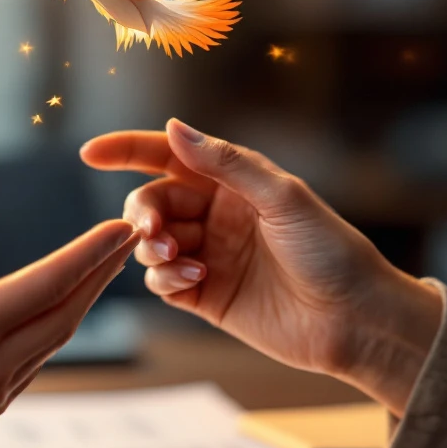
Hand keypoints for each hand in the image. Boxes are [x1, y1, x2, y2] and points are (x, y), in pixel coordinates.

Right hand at [0, 184, 139, 447]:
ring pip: (50, 344)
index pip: (45, 284)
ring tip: (99, 272)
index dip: (88, 253)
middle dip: (99, 274)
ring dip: (78, 304)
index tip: (120, 228)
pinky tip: (51, 317)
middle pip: (64, 315)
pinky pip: (29, 367)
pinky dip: (48, 334)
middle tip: (130, 239)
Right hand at [81, 119, 441, 415]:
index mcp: (233, 182)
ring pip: (150, 244)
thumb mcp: (282, 197)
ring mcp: (208, 255)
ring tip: (175, 258)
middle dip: (142, 212)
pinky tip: (192, 280)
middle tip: (150, 230)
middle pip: (152, 202)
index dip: (128, 151)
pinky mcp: (206, 296)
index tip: (90, 153)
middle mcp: (216, 215)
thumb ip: (225, 163)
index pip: (169, 157)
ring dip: (151, 248)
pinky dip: (165, 278)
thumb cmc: (332, 251)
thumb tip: (172, 127)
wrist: (356, 320)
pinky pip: (163, 282)